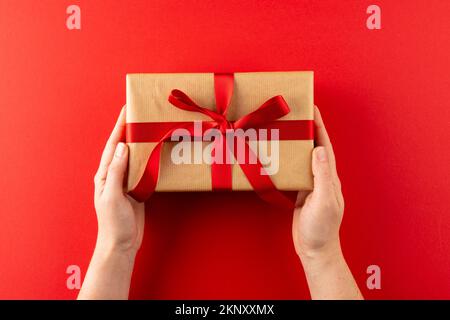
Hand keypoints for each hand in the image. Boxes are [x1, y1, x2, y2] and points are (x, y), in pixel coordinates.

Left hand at [93, 106, 144, 257]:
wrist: (122, 244)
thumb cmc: (113, 223)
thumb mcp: (112, 197)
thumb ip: (116, 172)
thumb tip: (122, 147)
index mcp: (105, 175)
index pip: (113, 146)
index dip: (119, 127)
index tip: (126, 110)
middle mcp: (114, 175)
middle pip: (123, 147)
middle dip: (129, 130)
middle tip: (140, 114)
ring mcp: (126, 182)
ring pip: (134, 157)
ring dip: (140, 142)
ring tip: (150, 129)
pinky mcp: (137, 190)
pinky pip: (143, 170)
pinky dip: (149, 159)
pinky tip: (156, 153)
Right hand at [293, 105, 343, 258]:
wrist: (315, 249)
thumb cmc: (322, 228)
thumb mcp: (323, 201)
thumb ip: (322, 176)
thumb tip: (318, 149)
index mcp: (329, 176)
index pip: (324, 145)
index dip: (319, 126)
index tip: (311, 108)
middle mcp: (321, 177)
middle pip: (314, 146)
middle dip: (307, 129)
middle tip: (294, 114)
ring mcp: (311, 184)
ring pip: (303, 157)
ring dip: (297, 142)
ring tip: (285, 129)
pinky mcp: (301, 193)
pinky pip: (295, 171)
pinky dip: (288, 159)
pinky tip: (279, 155)